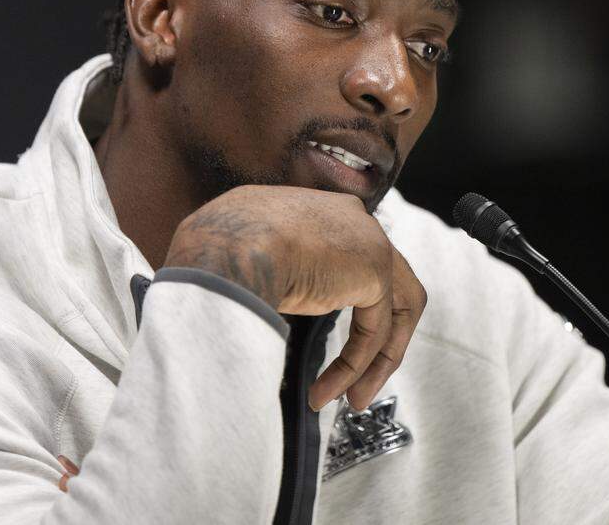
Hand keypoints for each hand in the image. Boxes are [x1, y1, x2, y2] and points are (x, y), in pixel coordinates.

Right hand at [163, 185, 426, 411]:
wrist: (226, 251)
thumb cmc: (215, 250)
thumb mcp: (241, 252)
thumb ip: (265, 266)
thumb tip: (255, 296)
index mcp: (317, 209)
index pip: (349, 255)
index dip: (345, 298)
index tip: (330, 339)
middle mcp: (350, 218)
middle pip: (387, 280)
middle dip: (376, 336)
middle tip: (357, 378)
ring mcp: (368, 240)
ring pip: (393, 308)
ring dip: (376, 360)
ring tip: (353, 398)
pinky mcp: (374, 271)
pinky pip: (374, 331)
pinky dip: (355, 366)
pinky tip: (327, 392)